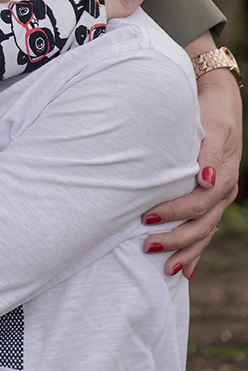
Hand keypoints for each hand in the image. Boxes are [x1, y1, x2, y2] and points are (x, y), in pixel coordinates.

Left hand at [141, 54, 241, 277]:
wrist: (219, 101)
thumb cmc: (211, 112)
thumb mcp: (212, 126)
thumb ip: (208, 153)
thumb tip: (205, 181)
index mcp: (222, 177)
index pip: (197, 204)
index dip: (173, 213)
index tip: (147, 218)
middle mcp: (222, 192)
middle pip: (201, 226)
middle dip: (176, 241)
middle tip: (147, 248)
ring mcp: (219, 197)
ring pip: (204, 233)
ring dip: (185, 251)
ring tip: (166, 268)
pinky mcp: (212, 197)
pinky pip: (205, 229)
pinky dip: (195, 249)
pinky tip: (185, 269)